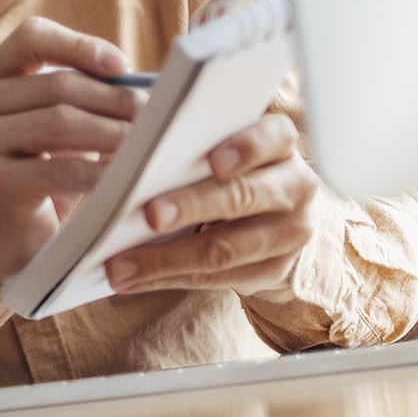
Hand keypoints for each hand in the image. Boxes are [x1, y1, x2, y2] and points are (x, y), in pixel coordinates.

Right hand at [0, 17, 143, 282]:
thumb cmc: (38, 176)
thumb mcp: (50, 129)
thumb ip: (82, 100)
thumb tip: (150, 85)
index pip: (31, 39)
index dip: (79, 45)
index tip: (122, 66)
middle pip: (58, 85)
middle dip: (117, 100)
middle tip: (160, 117)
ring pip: (61, 122)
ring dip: (115, 133)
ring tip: (151, 146)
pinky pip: (61, 170)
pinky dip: (103, 172)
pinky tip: (130, 179)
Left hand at [105, 112, 324, 296]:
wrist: (268, 210)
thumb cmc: (223, 168)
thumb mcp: (216, 146)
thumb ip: (190, 148)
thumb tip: (133, 161)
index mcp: (280, 143)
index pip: (272, 137)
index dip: (245, 148)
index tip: (214, 162)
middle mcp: (296, 186)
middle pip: (242, 196)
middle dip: (191, 206)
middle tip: (149, 215)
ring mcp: (291, 232)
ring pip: (227, 249)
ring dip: (168, 259)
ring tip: (121, 266)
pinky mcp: (275, 269)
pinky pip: (219, 279)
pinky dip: (170, 279)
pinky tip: (135, 279)